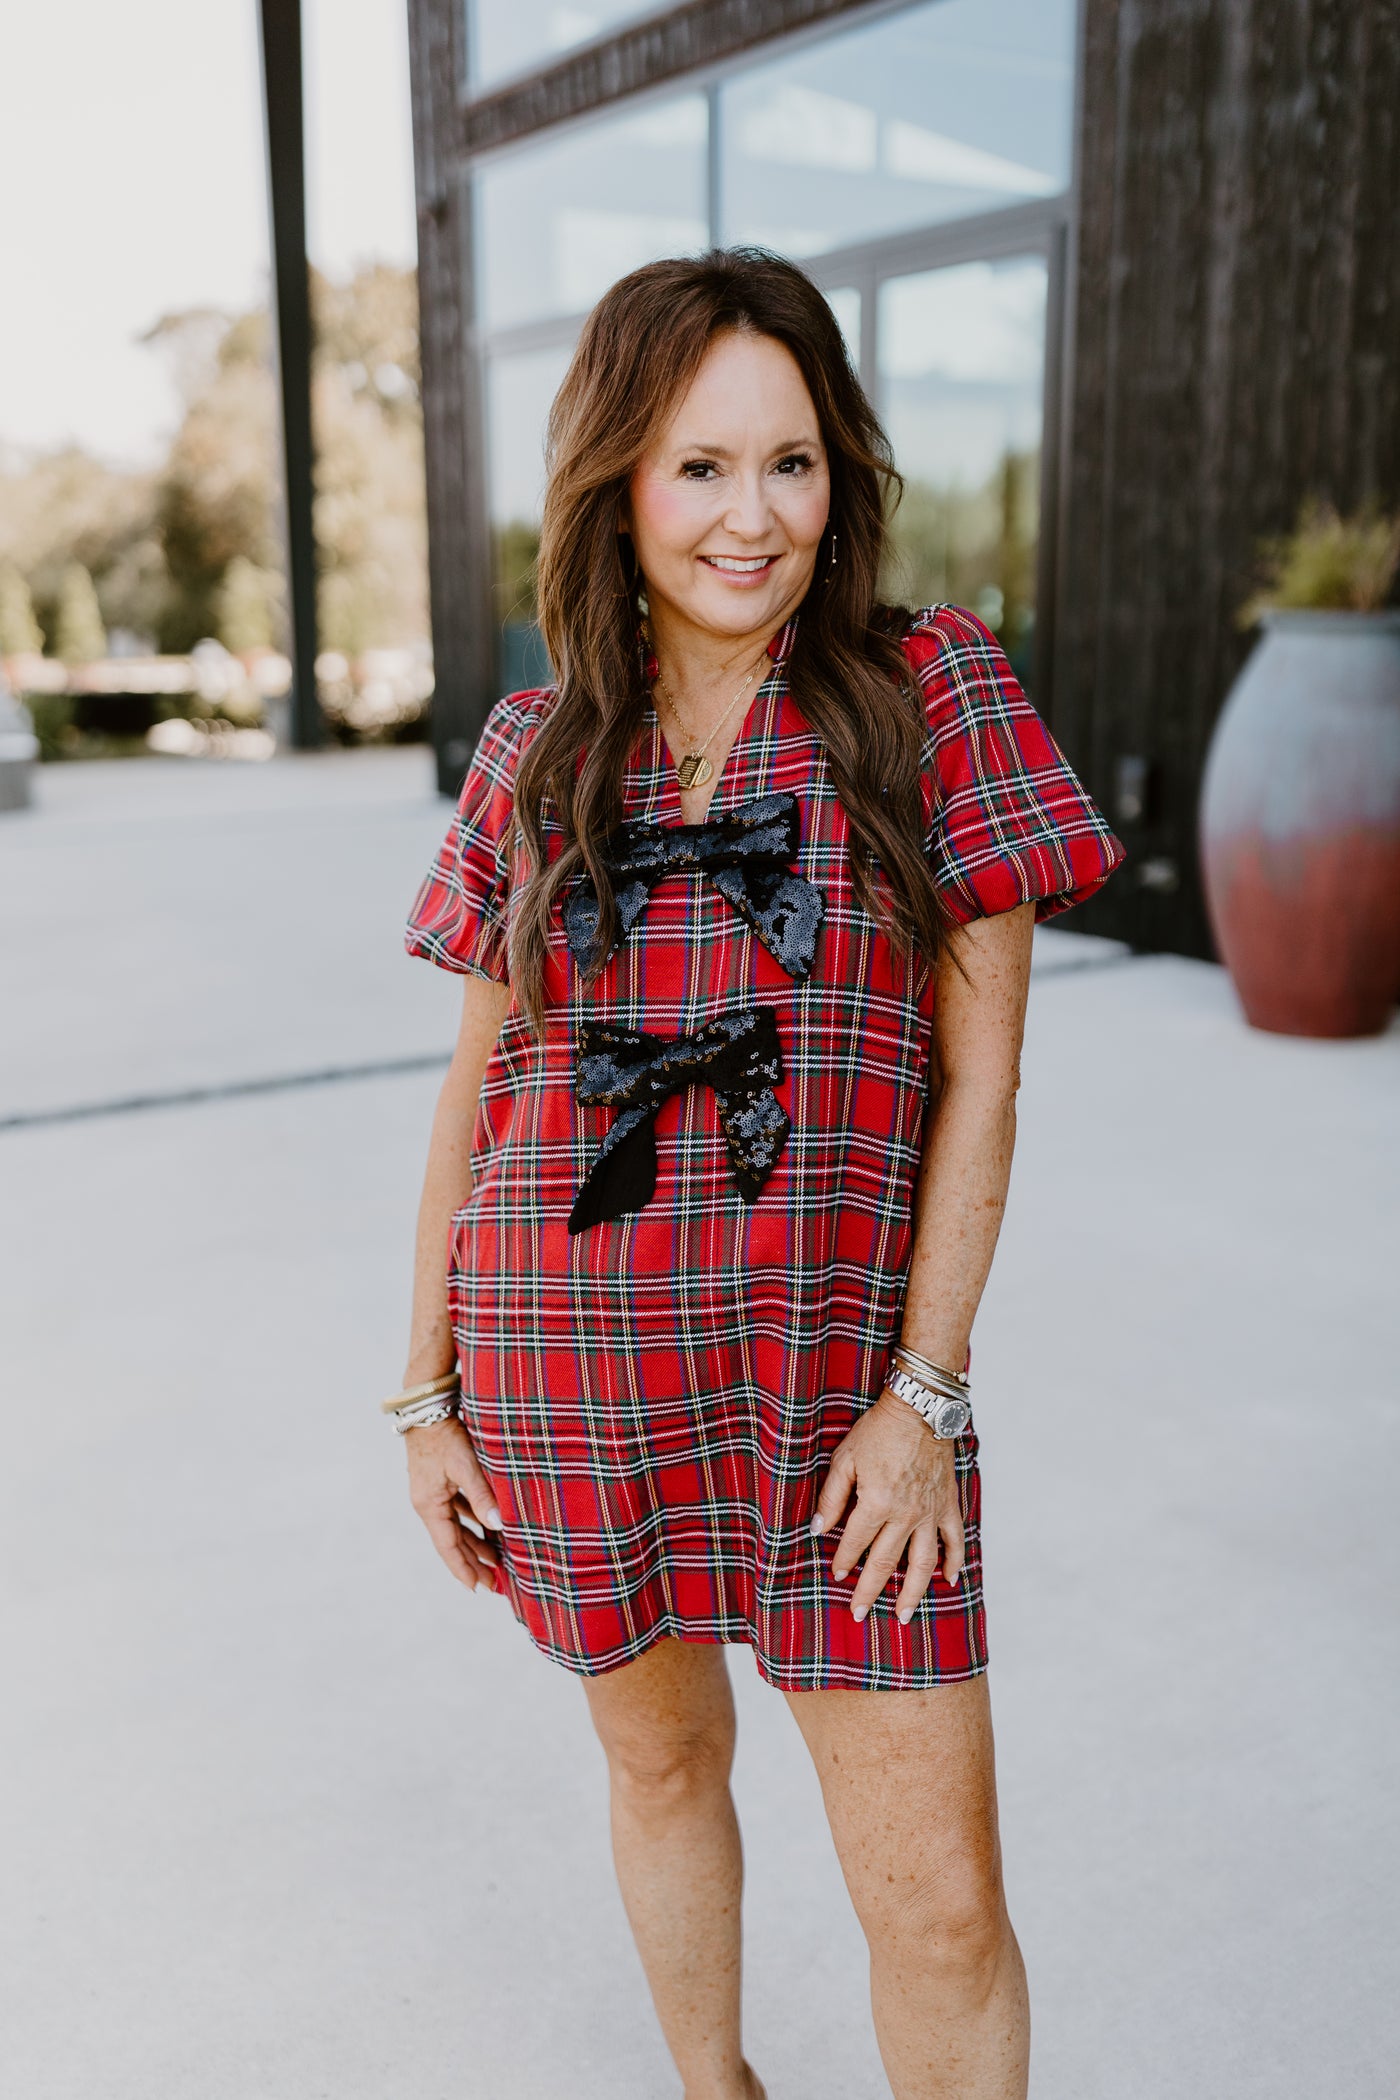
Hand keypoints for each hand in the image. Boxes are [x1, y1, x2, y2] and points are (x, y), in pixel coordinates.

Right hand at [404, 1414, 504, 1592]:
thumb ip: (482, 1495)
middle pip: (452, 1541)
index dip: (463, 1569)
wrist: (428, 1406)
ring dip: (475, 1543)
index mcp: (429, 1505)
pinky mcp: (439, 1480)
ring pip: (456, 1526)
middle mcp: (428, 1502)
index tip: (478, 1589)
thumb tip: (499, 1525)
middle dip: (473, 1562)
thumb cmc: (445, 1434)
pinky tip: (488, 1527)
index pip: (448, 1547)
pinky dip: (473, 1522)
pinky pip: (458, 1509)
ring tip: (496, 1560)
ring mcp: (433, 1492)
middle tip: (494, 1582)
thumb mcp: (465, 1465)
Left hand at [811, 1391, 964, 1624]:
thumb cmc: (878, 1431)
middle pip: (885, 1562)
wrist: (921, 1409)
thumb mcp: (845, 1459)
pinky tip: (948, 1580)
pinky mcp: (948, 1504)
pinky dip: (953, 1562)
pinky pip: (954, 1540)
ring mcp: (930, 1512)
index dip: (843, 1562)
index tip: (836, 1576)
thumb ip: (831, 1496)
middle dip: (870, 1591)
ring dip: (913, 1592)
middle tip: (859, 1614)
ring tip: (904, 1614)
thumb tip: (819, 1530)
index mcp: (876, 1503)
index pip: (855, 1543)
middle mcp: (905, 1514)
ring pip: (922, 1563)